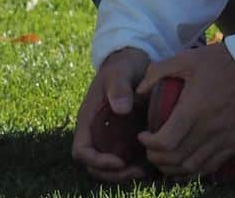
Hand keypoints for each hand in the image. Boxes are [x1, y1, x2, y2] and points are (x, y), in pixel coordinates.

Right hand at [73, 47, 151, 182]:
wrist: (134, 60)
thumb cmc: (123, 65)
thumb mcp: (120, 71)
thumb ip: (119, 87)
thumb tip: (121, 109)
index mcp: (88, 120)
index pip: (82, 150)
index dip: (96, 161)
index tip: (118, 161)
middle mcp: (97, 132)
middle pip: (95, 165)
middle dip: (113, 174)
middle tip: (136, 172)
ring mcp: (110, 136)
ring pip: (110, 166)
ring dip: (125, 173)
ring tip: (146, 171)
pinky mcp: (125, 136)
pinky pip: (126, 157)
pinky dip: (136, 164)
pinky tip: (153, 162)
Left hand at [137, 41, 234, 177]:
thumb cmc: (224, 61)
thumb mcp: (189, 58)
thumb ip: (159, 71)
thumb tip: (139, 90)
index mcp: (194, 110)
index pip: (165, 143)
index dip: (149, 144)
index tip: (143, 135)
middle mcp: (208, 130)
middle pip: (175, 159)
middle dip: (156, 158)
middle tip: (151, 148)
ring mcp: (224, 140)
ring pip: (191, 167)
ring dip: (173, 167)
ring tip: (166, 157)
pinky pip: (211, 166)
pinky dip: (195, 168)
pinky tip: (189, 159)